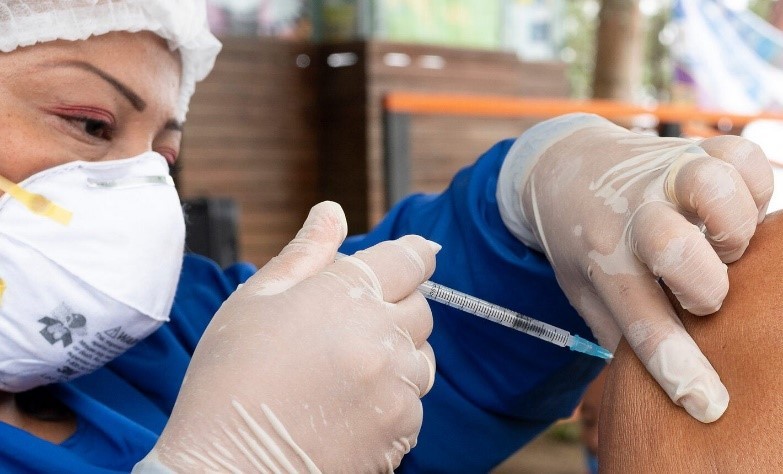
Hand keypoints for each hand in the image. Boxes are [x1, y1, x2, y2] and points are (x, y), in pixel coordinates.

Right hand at [135, 201, 438, 472]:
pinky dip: (394, 397)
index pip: (409, 259)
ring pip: (422, 356)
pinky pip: (415, 401)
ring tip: (348, 368)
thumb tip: (332, 213)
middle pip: (421, 308)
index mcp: (348, 293)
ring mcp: (396, 386)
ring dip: (398, 353)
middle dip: (397, 306)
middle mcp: (382, 336)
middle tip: (355, 322)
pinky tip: (351, 405)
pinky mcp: (401, 429)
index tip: (419, 253)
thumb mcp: (255, 301)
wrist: (229, 469)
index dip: (414, 254)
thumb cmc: (229, 382)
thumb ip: (305, 253)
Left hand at [497, 114, 772, 422]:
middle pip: (672, 246)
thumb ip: (623, 330)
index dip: (677, 366)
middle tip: (703, 298)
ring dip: (733, 230)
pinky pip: (744, 159)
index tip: (706, 404)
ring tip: (724, 248)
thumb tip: (666, 385)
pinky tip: (738, 211)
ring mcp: (664, 175)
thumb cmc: (584, 244)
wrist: (563, 168)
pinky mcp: (696, 149)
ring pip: (713, 188)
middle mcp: (631, 214)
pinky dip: (755, 188)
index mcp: (601, 258)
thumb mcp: (585, 291)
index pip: (638, 320)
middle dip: (703, 286)